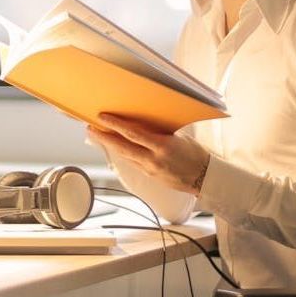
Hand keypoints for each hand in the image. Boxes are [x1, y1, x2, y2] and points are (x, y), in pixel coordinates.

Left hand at [87, 113, 209, 194]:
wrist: (205, 179)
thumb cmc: (196, 155)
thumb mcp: (179, 138)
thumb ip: (160, 132)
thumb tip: (142, 123)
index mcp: (163, 146)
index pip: (133, 134)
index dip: (116, 125)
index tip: (103, 117)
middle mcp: (153, 160)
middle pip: (122, 147)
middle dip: (104, 137)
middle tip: (90, 128)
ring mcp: (150, 170)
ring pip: (125, 156)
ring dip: (110, 145)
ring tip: (98, 135)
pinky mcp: (150, 176)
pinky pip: (132, 162)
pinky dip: (123, 153)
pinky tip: (115, 147)